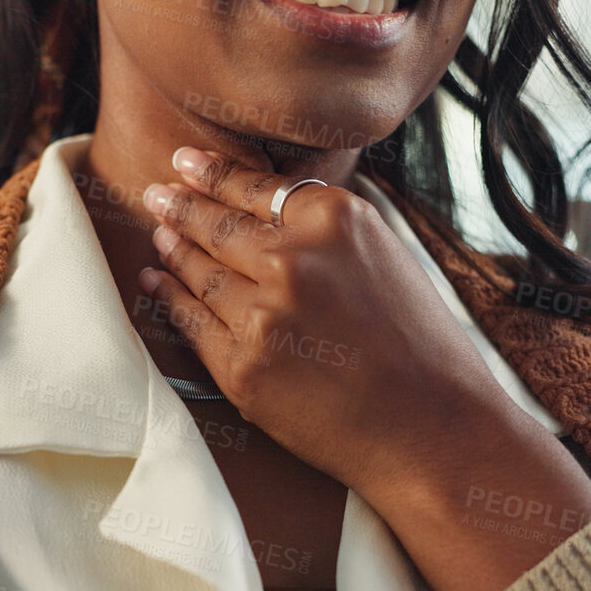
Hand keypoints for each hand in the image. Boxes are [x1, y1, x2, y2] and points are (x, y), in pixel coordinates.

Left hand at [136, 145, 518, 499]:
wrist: (433, 429)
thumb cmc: (422, 347)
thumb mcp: (387, 258)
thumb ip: (330, 230)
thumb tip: (271, 207)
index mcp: (335, 219)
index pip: (256, 187)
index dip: (213, 173)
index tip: (185, 161)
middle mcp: (293, 259)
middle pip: (218, 224)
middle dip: (180, 206)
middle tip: (156, 194)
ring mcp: (263, 314)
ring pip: (200, 271)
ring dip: (174, 250)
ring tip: (160, 235)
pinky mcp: (242, 367)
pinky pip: (192, 322)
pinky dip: (169, 297)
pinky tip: (158, 283)